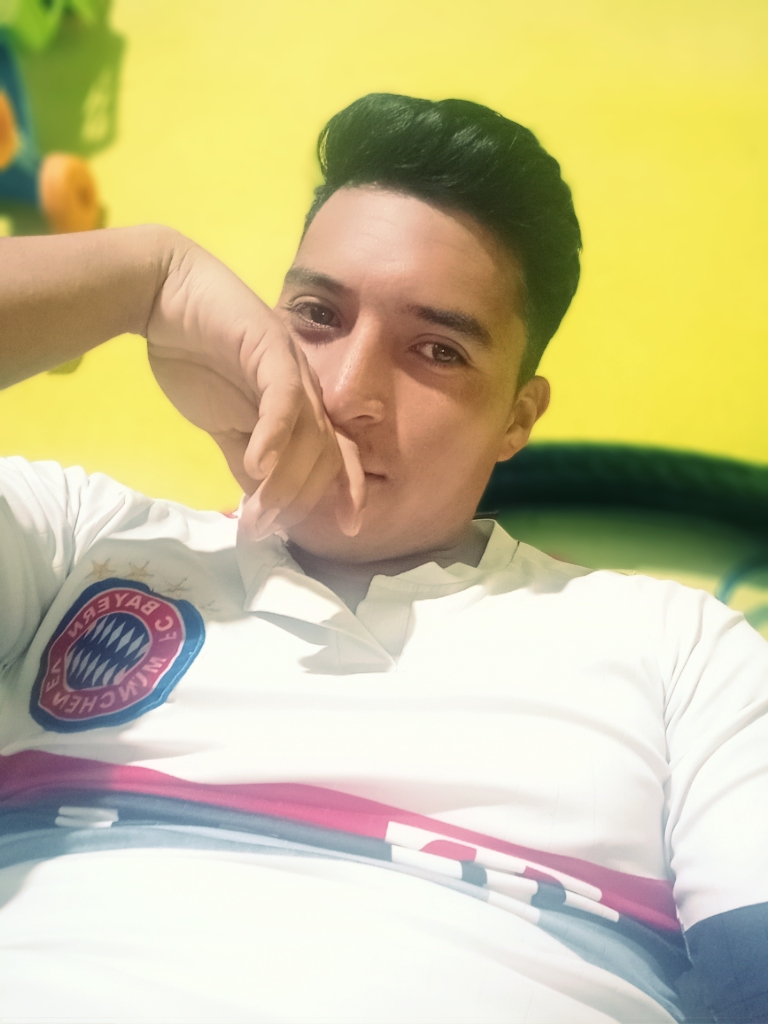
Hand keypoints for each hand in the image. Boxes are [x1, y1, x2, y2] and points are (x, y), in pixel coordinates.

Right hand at [145, 238, 364, 536]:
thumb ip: (247, 461)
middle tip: (268, 528)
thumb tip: (263, 506)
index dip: (348, 491)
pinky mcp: (268, 346)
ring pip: (308, 433)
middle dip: (301, 499)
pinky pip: (283, 398)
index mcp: (302, 406)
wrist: (165, 297)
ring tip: (260, 513)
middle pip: (325, 453)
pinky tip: (259, 465)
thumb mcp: (226, 425)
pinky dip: (274, 435)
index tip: (346, 530)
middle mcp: (306, 388)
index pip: (339, 454)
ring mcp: (291, 366)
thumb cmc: (197, 359)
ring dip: (285, 481)